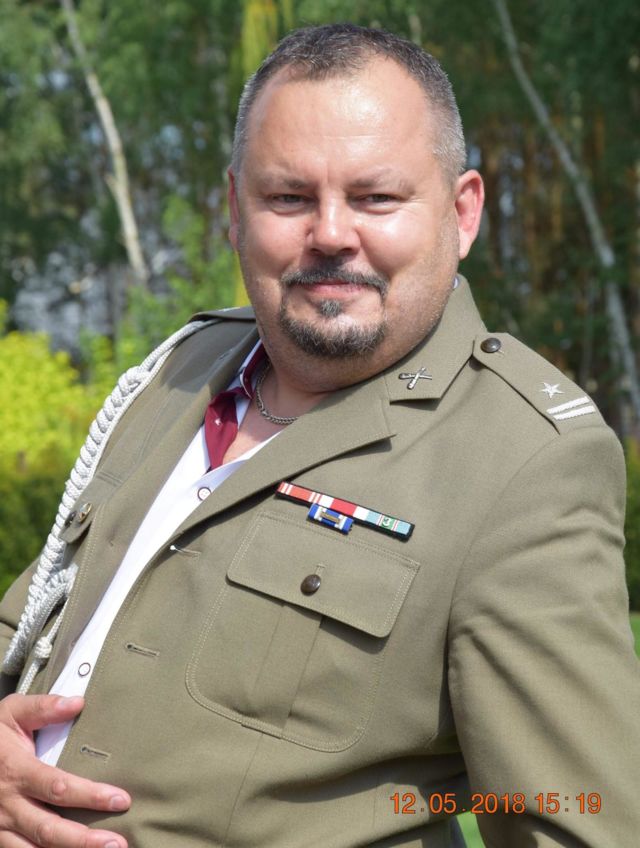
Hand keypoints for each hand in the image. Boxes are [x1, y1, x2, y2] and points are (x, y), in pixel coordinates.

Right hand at [0, 694, 129, 846]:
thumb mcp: (12, 713)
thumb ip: (43, 707)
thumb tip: (78, 702)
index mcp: (17, 771)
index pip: (57, 787)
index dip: (90, 796)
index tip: (121, 800)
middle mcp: (8, 804)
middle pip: (48, 829)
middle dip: (84, 840)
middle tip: (118, 843)